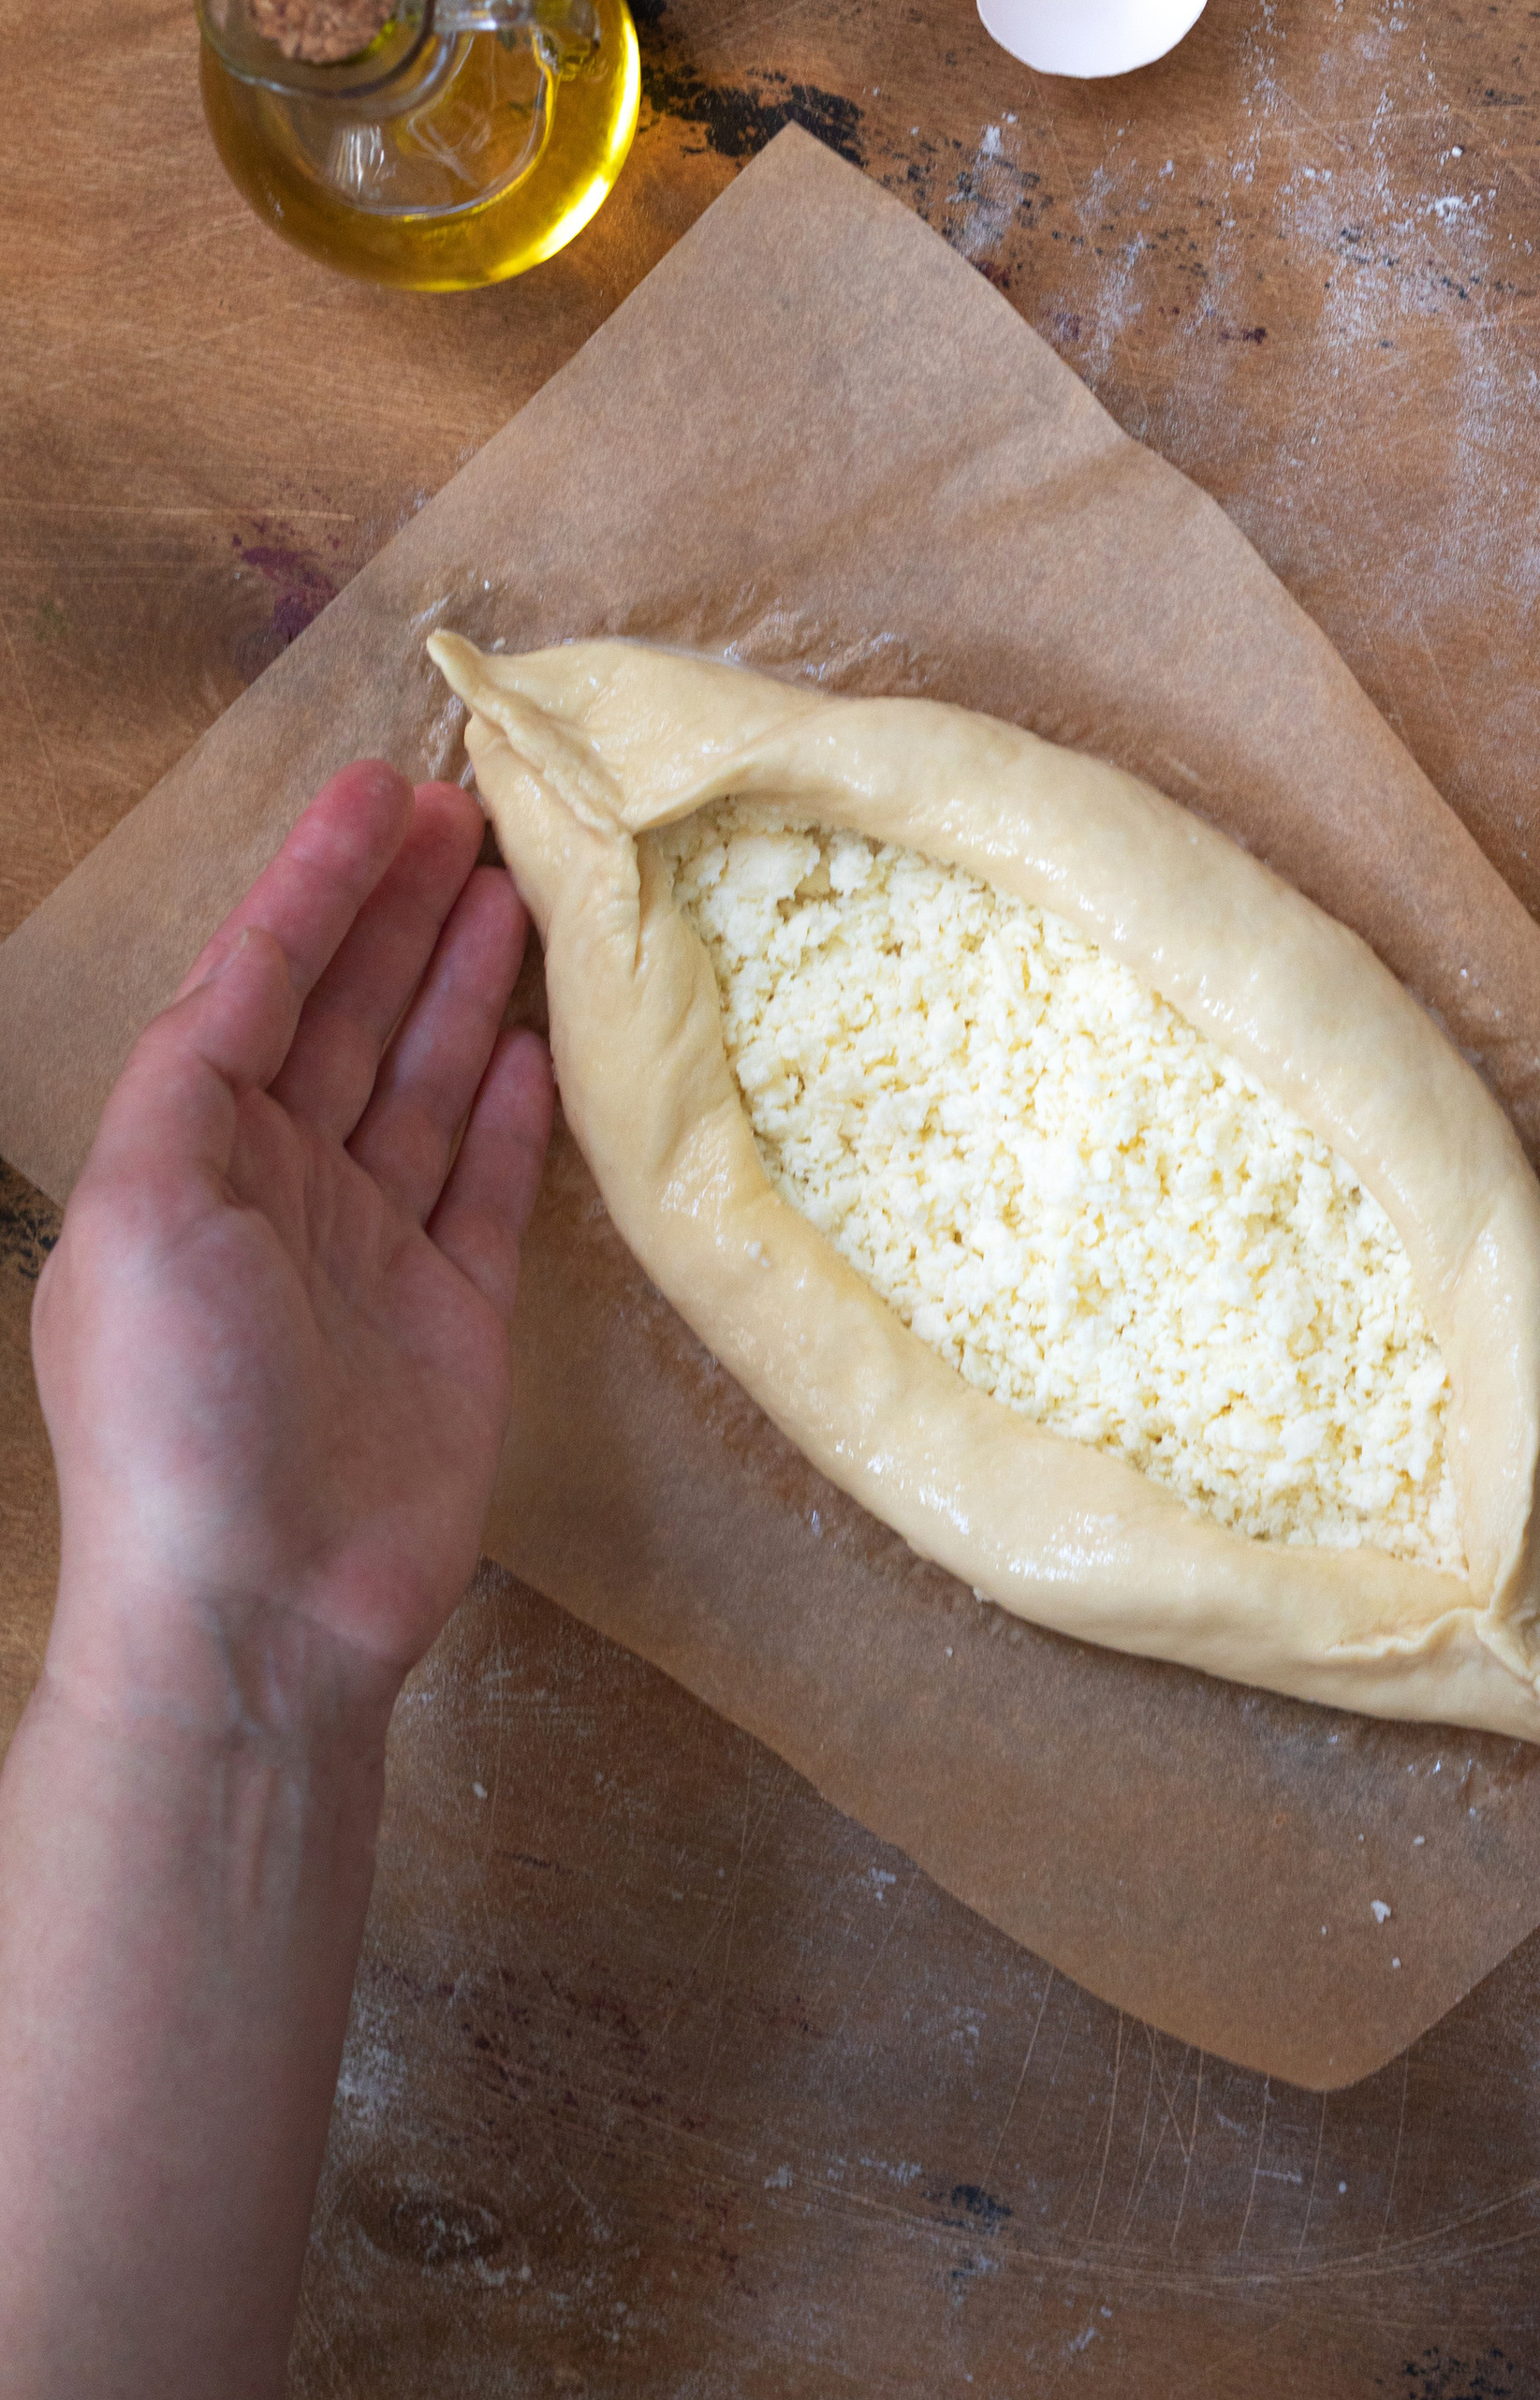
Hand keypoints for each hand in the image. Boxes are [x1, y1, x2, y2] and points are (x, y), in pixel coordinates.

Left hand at [31, 760, 553, 1751]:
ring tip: (516, 882)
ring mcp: (369, 1251)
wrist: (261, 1608)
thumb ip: (189, 1086)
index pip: (253, 985)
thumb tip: (244, 984)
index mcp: (182, 1161)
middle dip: (396, 909)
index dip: (315, 886)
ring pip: (421, 1080)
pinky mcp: (455, 1314)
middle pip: (343, 1015)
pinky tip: (539, 1032)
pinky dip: (510, 1105)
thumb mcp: (139, 1216)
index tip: (380, 790)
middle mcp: (274, 1192)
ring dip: (461, 980)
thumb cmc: (177, 1414)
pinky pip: (487, 1182)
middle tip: (468, 808)